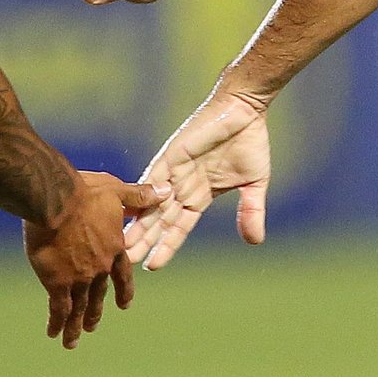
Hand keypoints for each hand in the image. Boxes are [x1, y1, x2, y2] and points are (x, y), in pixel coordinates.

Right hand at [24, 171, 167, 347]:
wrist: (55, 200)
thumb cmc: (84, 191)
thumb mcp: (116, 190)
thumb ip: (138, 196)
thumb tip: (165, 191)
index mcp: (114, 248)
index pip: (122, 275)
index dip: (123, 290)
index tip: (124, 305)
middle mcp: (99, 267)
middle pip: (98, 296)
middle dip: (95, 313)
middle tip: (92, 326)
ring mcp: (79, 278)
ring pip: (79, 308)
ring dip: (77, 325)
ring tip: (73, 340)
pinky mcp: (57, 282)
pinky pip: (59, 308)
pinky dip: (56, 322)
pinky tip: (53, 333)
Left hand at [127, 87, 270, 270]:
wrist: (245, 110)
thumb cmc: (249, 142)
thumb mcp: (255, 184)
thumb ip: (251, 212)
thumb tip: (255, 242)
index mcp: (200, 195)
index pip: (178, 227)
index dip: (166, 246)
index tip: (152, 266)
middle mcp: (182, 185)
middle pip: (159, 219)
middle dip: (144, 241)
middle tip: (122, 262)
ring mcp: (175, 170)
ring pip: (152, 203)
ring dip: (138, 223)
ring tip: (122, 244)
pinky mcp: (172, 154)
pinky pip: (154, 176)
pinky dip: (143, 194)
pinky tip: (131, 212)